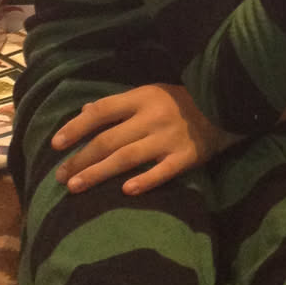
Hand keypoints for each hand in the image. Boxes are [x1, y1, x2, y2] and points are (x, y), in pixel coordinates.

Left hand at [51, 85, 236, 195]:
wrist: (229, 103)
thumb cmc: (185, 100)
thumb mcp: (153, 93)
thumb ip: (120, 104)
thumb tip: (85, 111)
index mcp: (144, 97)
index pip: (102, 111)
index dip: (77, 126)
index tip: (56, 144)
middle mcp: (153, 117)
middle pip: (109, 139)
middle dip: (81, 158)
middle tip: (61, 176)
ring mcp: (169, 137)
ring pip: (127, 157)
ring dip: (99, 172)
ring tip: (76, 187)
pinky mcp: (187, 155)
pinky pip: (163, 170)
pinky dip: (146, 180)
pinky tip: (127, 191)